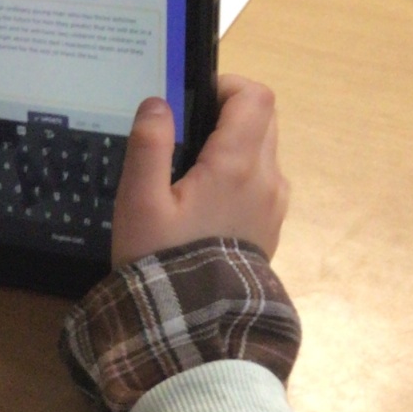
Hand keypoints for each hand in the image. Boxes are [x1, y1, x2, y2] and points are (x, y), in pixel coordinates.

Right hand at [111, 75, 289, 266]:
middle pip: (264, 118)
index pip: (254, 96)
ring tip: (191, 174)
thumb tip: (157, 103)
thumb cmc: (161, 261)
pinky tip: (206, 204)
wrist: (192, 325)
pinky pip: (263, 184)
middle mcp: (266, 179)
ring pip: (265, 151)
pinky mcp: (271, 228)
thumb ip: (148, 146)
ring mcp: (273, 205)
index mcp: (237, 165)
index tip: (195, 100)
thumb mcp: (139, 202)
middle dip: (229, 114)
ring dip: (235, 147)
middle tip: (186, 136)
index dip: (227, 86)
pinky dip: (241, 177)